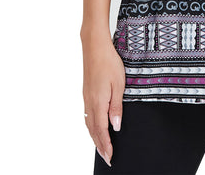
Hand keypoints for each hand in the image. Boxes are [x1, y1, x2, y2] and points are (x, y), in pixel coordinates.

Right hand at [82, 35, 124, 166]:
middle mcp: (90, 103)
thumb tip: (116, 126)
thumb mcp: (118, 84)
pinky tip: (94, 126)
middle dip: (100, 145)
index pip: (101, 130)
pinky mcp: (86, 92)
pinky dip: (91, 126)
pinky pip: (88, 115)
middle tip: (106, 158)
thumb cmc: (108, 62)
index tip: (110, 157)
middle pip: (93, 130)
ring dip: (94, 137)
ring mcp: (86, 97)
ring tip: (101, 147)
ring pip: (89, 123)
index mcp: (98, 103)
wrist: (94, 46)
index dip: (106, 145)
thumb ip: (116, 106)